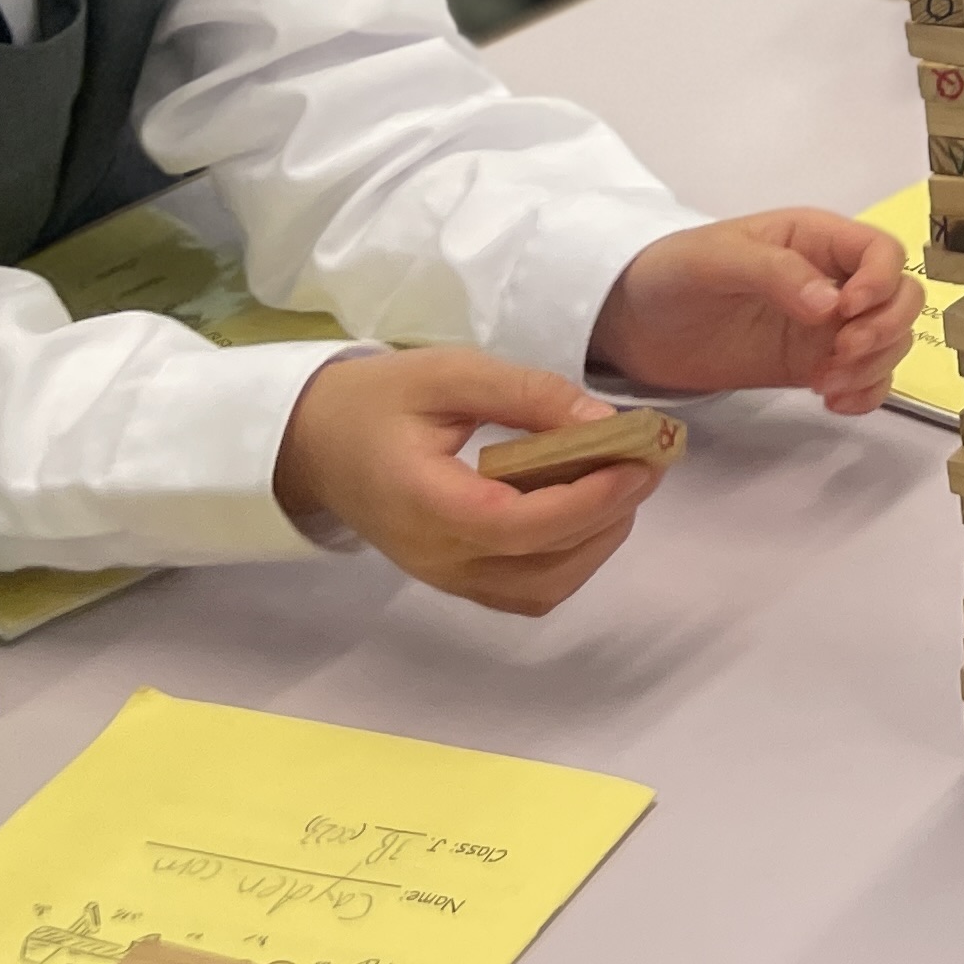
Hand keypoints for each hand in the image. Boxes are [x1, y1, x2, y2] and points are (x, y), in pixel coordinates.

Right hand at [272, 349, 660, 615]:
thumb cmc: (381, 400)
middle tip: (648, 460)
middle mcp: (435, 557)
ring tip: (623, 481)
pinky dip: (570, 558)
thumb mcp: (451, 374)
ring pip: (542, 589)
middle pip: (541, 566)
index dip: (587, 501)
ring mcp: (445, 577)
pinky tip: (587, 507)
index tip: (639, 462)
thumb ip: (528, 394)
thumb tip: (603, 419)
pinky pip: (526, 590)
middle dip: (607, 516)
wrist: (315, 442)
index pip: (518, 525)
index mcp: (424, 504)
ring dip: (595, 543)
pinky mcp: (455, 579)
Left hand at [588, 209, 913, 413]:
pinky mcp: (813, 364)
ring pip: (892, 340)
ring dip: (875, 366)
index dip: (882, 282)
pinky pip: (867, 378)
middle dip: (885, 330)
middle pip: (902, 297)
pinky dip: (866, 393)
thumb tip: (831, 306)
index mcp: (816, 238)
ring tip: (825, 386)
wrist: (632, 324)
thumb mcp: (716, 259)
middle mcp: (833, 279)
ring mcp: (827, 326)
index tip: (847, 313)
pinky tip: (833, 402)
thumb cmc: (671, 272)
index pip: (883, 251)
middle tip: (839, 357)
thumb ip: (775, 272)